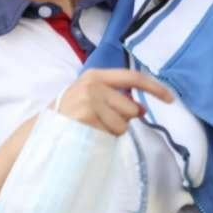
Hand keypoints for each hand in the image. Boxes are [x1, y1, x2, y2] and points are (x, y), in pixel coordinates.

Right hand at [54, 68, 174, 136]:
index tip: (171, 99)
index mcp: (96, 76)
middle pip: (130, 108)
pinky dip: (104, 137)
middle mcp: (93, 84)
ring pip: (123, 124)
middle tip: (99, 122)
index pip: (132, 78)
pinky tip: (88, 133)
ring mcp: (89, 100)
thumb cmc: (69, 114)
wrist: (41, 130)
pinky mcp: (88, 116)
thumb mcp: (91, 99)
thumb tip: (142, 109)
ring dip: (112, 131)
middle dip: (122, 120)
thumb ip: (116, 99)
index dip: (154, 88)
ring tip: (92, 128)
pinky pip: (112, 133)